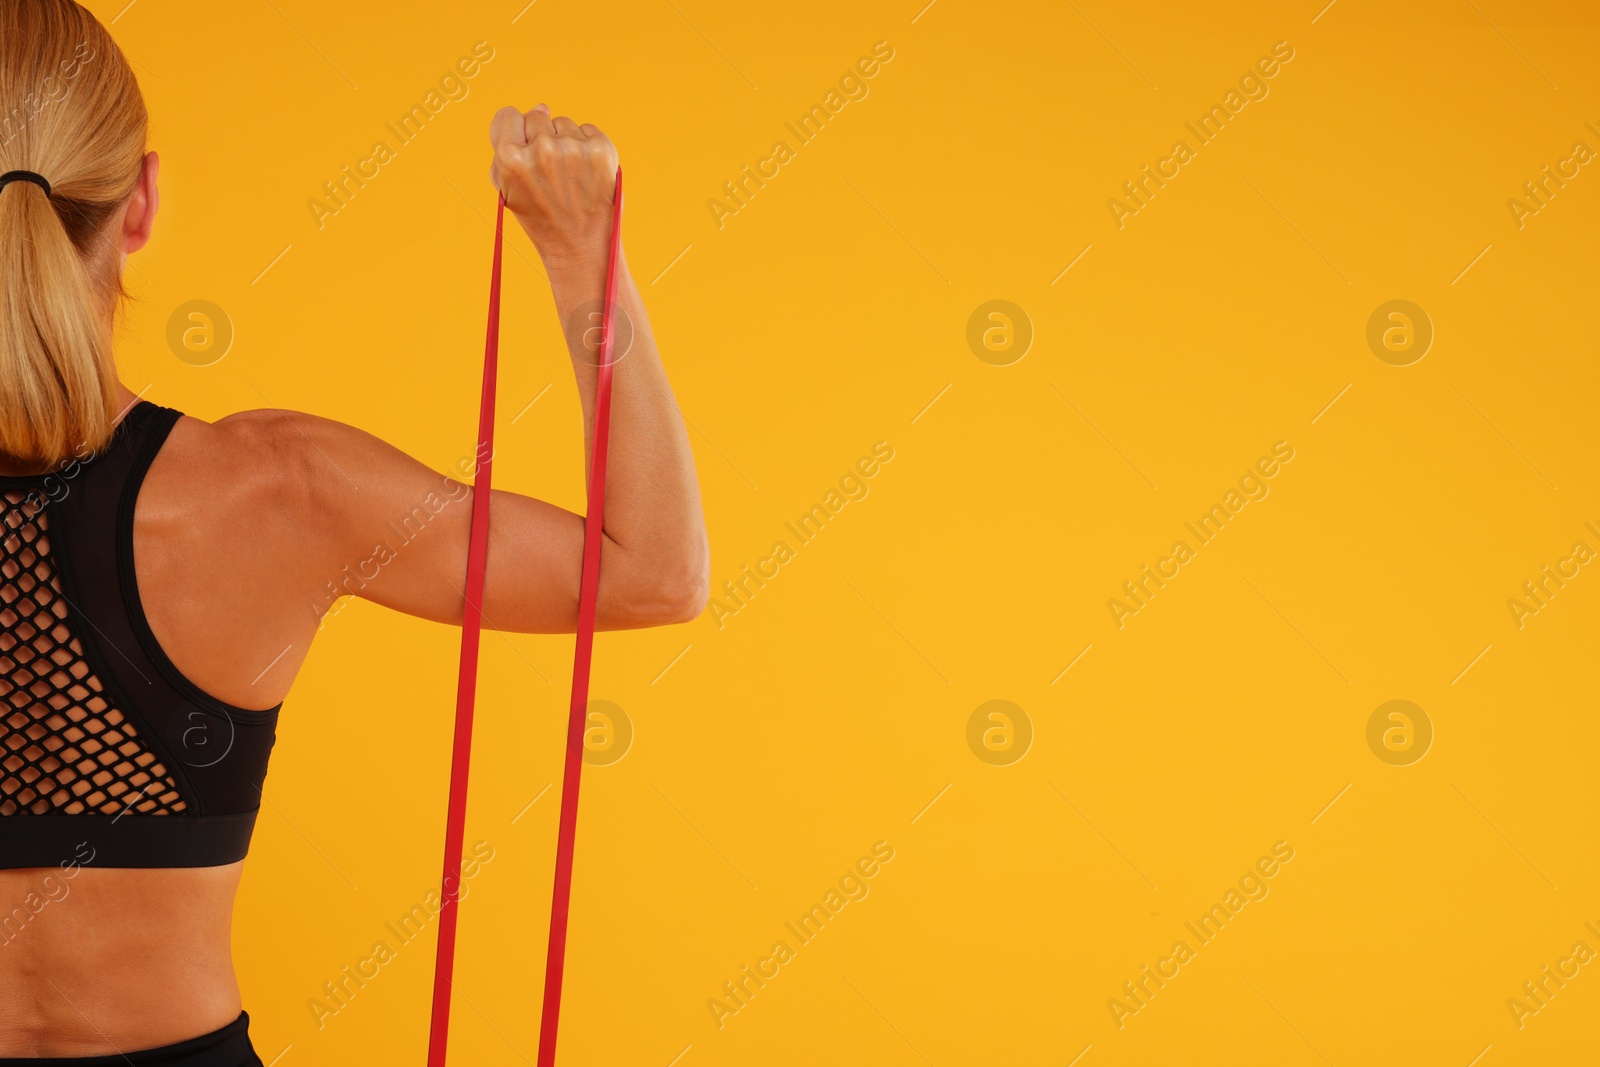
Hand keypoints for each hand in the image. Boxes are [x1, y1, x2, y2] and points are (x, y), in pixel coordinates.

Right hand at [489, 104, 618, 271]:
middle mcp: (542, 150)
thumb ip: (509, 145)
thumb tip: (542, 106)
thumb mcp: (507, 188)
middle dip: (540, 139)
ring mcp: (573, 149)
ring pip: (563, 123)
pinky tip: (585, 173)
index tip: (523, 150)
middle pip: (536, 117)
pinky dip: (586, 147)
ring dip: (565, 143)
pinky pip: (587, 130)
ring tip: (569, 176)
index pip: (507, 115)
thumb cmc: (541, 217)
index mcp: (511, 159)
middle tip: (549, 173)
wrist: (581, 247)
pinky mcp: (600, 149)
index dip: (514, 132)